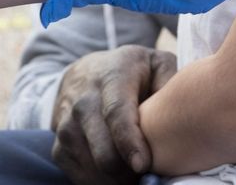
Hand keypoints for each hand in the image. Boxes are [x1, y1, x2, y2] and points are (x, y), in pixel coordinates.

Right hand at [51, 46, 176, 184]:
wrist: (87, 73)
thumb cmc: (132, 73)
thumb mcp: (156, 63)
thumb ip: (171, 80)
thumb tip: (177, 111)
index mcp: (112, 78)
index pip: (116, 113)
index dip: (129, 142)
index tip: (142, 165)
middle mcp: (83, 101)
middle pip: (102, 150)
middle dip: (126, 173)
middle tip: (149, 176)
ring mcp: (66, 124)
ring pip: (89, 166)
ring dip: (114, 180)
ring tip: (135, 177)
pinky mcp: (58, 145)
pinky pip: (76, 175)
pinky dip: (98, 182)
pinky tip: (117, 177)